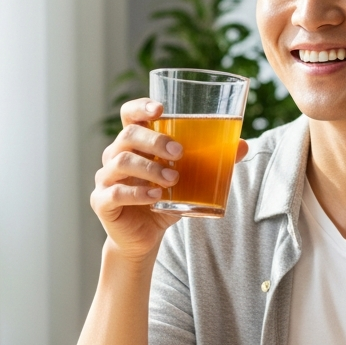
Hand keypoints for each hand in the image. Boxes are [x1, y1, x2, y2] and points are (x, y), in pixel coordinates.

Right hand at [91, 98, 248, 262]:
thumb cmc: (165, 200)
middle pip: (128, 135)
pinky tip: (156, 198)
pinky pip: (115, 192)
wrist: (144, 237)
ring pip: (121, 161)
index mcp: (134, 143)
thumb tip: (243, 145)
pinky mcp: (102, 202)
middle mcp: (115, 155)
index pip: (130, 115)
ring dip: (150, 169)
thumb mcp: (190, 180)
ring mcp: (106, 178)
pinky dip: (137, 193)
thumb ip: (211, 161)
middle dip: (155, 140)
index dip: (141, 107)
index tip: (160, 108)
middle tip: (179, 153)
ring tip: (173, 180)